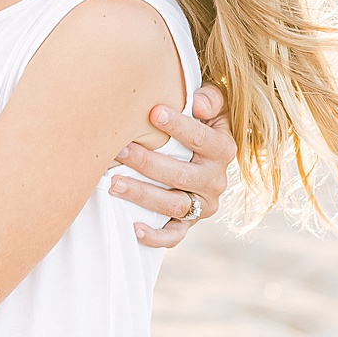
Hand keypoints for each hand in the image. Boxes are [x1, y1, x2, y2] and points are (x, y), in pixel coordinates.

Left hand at [109, 83, 233, 246]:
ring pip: (173, 205)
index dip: (179, 126)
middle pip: (182, 175)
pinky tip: (133, 227)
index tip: (152, 113)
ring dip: (142, 195)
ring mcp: (203, 205)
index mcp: (223, 149)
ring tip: (114, 183)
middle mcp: (216, 180)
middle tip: (119, 149)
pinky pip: (174, 236)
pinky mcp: (190, 223)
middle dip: (148, 162)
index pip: (203, 139)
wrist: (206, 158)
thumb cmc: (201, 123)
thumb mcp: (214, 107)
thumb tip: (197, 104)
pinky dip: (155, 236)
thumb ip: (210, 99)